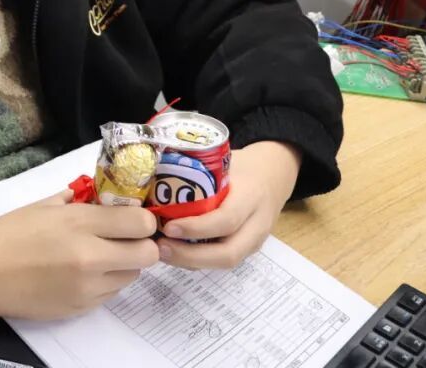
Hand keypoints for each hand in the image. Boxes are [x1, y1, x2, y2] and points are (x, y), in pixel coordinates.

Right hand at [0, 190, 161, 328]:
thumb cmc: (8, 233)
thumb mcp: (43, 205)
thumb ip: (77, 199)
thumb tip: (101, 195)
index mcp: (80, 223)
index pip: (141, 224)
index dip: (144, 220)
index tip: (135, 218)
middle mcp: (91, 257)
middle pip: (147, 254)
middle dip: (143, 244)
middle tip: (127, 239)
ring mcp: (87, 287)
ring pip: (132, 276)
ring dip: (124, 264)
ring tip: (101, 256)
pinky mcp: (80, 308)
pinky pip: (110, 294)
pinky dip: (105, 282)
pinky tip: (82, 273)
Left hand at [156, 141, 301, 269]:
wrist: (273, 176)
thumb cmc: (241, 166)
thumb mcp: (224, 163)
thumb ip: (199, 172)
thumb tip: (151, 177)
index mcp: (251, 196)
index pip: (226, 220)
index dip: (196, 228)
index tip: (168, 227)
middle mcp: (257, 224)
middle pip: (228, 253)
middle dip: (190, 256)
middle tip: (159, 248)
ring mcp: (254, 241)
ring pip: (224, 262)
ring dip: (190, 262)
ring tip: (161, 251)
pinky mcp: (246, 249)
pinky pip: (221, 260)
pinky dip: (196, 260)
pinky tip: (173, 252)